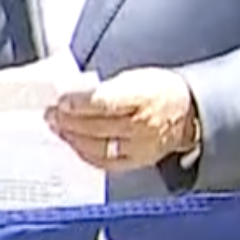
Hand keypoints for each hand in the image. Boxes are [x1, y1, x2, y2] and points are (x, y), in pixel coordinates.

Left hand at [47, 67, 199, 172]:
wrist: (187, 112)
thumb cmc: (159, 91)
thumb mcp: (135, 77)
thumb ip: (106, 88)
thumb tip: (76, 97)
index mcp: (142, 97)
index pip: (103, 103)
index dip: (78, 104)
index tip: (61, 102)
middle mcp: (142, 125)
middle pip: (96, 127)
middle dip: (68, 121)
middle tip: (52, 115)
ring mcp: (140, 147)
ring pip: (98, 148)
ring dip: (73, 138)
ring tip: (59, 129)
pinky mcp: (138, 161)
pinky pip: (106, 162)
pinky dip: (86, 154)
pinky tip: (75, 144)